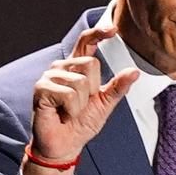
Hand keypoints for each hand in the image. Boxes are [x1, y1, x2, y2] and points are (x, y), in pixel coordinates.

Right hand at [23, 24, 138, 174]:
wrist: (64, 145)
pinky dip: (71, 109)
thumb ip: (118, 87)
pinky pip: (68, 95)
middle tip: (81, 105)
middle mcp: (61, 67)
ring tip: (70, 111)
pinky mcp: (41, 89)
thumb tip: (134, 72)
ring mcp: (49, 77)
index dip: (98, 33)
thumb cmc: (81, 123)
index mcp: (76, 67)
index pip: (86, 42)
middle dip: (92, 90)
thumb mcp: (105, 104)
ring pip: (80, 81)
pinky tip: (62, 114)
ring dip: (81, 103)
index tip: (113, 29)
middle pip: (90, 64)